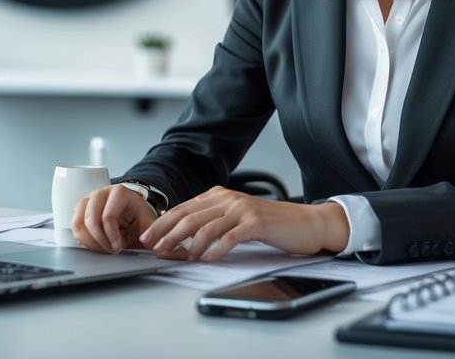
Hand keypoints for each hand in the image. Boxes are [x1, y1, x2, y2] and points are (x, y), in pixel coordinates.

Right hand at [71, 184, 158, 253]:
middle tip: (110, 250)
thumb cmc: (141, 219)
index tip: (119, 247)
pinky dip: (82, 240)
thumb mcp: (150, 224)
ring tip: (102, 249)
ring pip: (77, 222)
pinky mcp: (81, 210)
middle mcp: (102, 193)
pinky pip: (74, 227)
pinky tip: (95, 246)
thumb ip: (152, 233)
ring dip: (89, 241)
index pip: (108, 216)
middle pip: (90, 218)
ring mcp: (89, 200)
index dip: (112, 236)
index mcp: (121, 193)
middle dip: (99, 240)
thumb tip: (150, 243)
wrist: (134, 215)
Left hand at [139, 186, 350, 262]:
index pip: (184, 209)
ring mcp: (243, 209)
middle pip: (190, 216)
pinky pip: (231, 236)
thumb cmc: (271, 225)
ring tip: (177, 255)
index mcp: (220, 196)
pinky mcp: (257, 223)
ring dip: (188, 243)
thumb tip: (183, 239)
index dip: (163, 223)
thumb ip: (214, 222)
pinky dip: (216, 249)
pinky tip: (207, 258)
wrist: (306, 223)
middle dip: (167, 232)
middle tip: (154, 247)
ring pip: (206, 226)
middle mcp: (229, 199)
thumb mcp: (237, 218)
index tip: (148, 237)